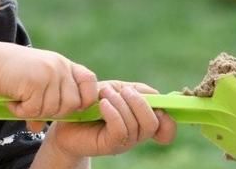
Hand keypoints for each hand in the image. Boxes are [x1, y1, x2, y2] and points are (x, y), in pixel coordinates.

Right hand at [0, 43, 97, 125]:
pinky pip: (35, 110)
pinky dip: (22, 111)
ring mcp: (49, 74)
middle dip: (54, 112)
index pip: (89, 81)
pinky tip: (13, 102)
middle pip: (72, 103)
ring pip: (53, 109)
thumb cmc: (9, 73)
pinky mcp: (36, 82)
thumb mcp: (34, 81)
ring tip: (20, 102)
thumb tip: (38, 128)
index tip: (72, 106)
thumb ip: (43, 99)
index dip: (85, 98)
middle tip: (34, 107)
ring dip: (35, 112)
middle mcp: (59, 67)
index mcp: (63, 64)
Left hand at [45, 81, 176, 157]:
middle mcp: (136, 134)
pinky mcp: (110, 145)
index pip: (167, 127)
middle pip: (153, 122)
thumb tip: (157, 95)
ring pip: (136, 124)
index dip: (168, 118)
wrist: (66, 119)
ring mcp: (124, 142)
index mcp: (141, 121)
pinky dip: (113, 112)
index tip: (155, 104)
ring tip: (104, 95)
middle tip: (121, 91)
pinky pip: (121, 130)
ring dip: (121, 103)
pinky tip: (102, 104)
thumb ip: (138, 90)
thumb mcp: (117, 89)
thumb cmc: (92, 102)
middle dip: (139, 102)